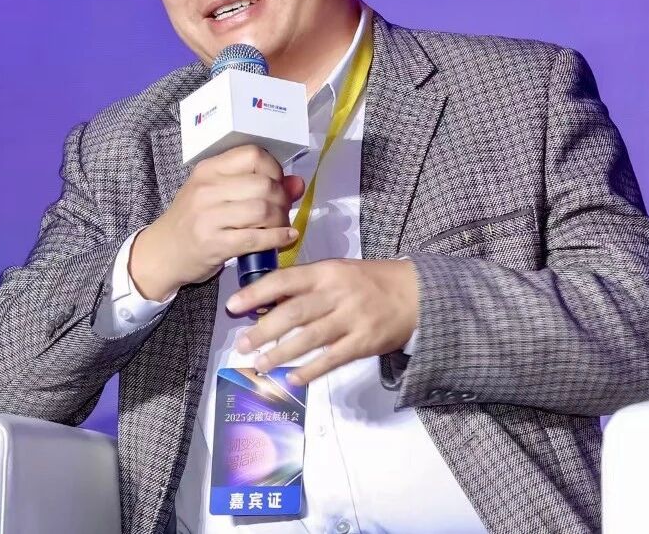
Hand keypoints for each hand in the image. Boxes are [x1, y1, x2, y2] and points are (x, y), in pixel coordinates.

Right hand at [130, 145, 304, 300]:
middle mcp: (207, 189)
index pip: (253, 154)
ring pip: (263, 210)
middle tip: (283, 209)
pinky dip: (278, 238)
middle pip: (263, 184)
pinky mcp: (215, 244)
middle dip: (282, 198)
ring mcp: (209, 217)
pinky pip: (257, 238)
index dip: (274, 169)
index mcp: (208, 170)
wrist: (161, 253)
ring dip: (281, 219)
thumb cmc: (193, 220)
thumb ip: (256, 185)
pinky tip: (286, 238)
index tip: (277, 184)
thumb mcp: (217, 194)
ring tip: (280, 225)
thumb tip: (297, 183)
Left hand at [226, 258, 418, 384]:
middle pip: (293, 313)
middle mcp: (336, 294)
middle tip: (242, 344)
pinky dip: (310, 370)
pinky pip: (332, 359)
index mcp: (326, 272)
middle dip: (263, 330)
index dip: (256, 293)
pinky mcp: (363, 342)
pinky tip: (292, 378)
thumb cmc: (368, 281)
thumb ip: (306, 285)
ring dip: (281, 353)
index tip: (233, 306)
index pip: (284, 280)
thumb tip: (266, 303)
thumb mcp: (336, 271)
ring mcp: (351, 319)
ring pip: (309, 338)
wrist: (415, 293)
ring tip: (260, 364)